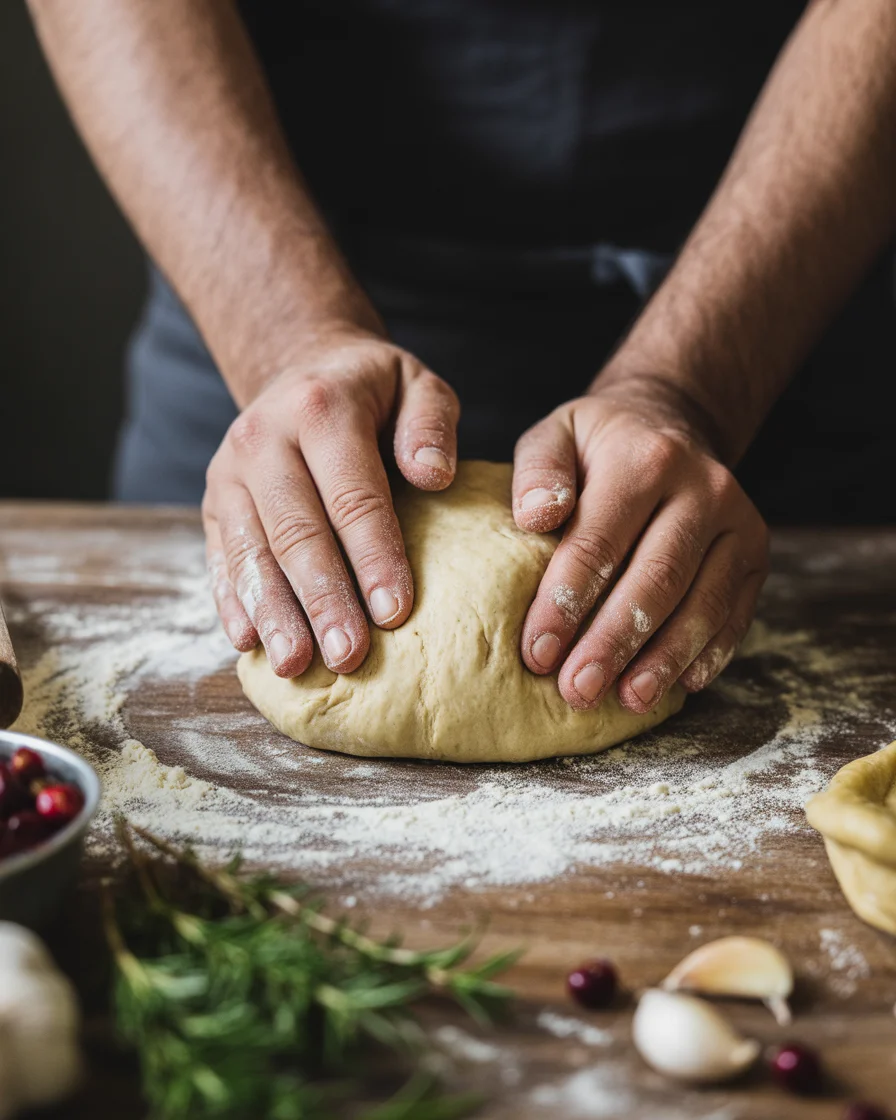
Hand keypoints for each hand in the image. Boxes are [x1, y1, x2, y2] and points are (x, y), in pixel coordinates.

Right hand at [203, 325, 458, 675]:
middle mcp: (264, 439)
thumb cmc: (374, 391)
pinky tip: (250, 644)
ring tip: (297, 664)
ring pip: (251, 552)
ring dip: (274, 613)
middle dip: (324, 600)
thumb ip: (431, 423)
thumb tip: (434, 476)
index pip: (353, 496)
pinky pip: (220, 557)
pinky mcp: (213, 502)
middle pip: (297, 533)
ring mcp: (229, 472)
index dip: (374, 557)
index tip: (396, 612)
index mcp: (321, 409)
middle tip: (349, 657)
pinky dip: (233, 602)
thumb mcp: (417, 384)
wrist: (300, 367)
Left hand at [513, 378, 768, 710]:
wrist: (672, 421)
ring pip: (703, 604)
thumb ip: (538, 471)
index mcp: (644, 459)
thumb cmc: (598, 443)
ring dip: (663, 660)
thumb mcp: (557, 434)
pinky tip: (679, 687)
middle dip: (613, 642)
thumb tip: (536, 518)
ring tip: (626, 699)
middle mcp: (702, 488)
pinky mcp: (757, 552)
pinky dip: (709, 655)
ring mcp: (738, 523)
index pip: (600, 541)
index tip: (537, 652)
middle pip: (656, 579)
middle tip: (577, 690)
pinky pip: (736, 614)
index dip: (566, 602)